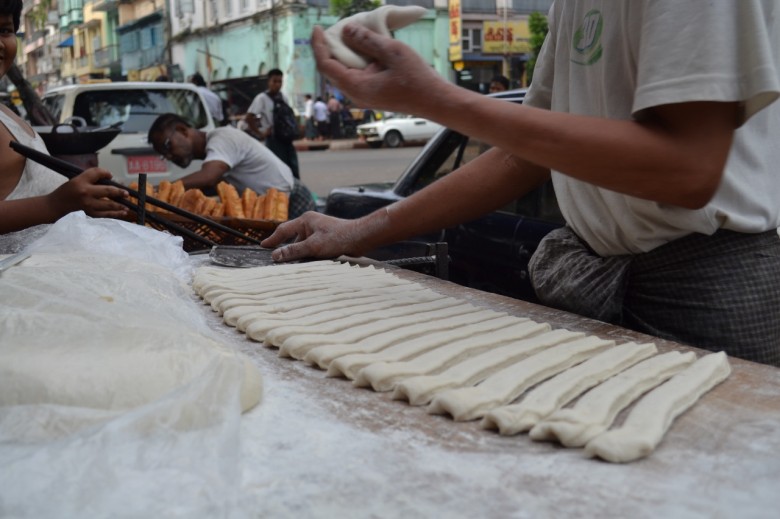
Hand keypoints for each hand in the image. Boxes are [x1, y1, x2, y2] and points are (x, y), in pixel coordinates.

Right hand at [48, 168, 128, 218]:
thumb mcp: (75, 180)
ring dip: (119, 205)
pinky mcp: (88, 214)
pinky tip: (122, 213)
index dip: (106, 172)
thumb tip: (110, 180)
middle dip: (119, 192)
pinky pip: (105, 214)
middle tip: (126, 194)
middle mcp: (85, 192)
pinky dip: (114, 214)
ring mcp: (87, 204)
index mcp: (80, 181)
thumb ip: (90, 179)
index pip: (96, 173)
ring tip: (127, 206)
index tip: (111, 176)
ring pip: (109, 204)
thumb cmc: (66, 192)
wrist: (54, 206)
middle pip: (108, 190)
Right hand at [261, 211, 380, 261]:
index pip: (284, 230)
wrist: (360, 238)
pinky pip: (312, 246)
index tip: (263, 246)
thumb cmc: (338, 238)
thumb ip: (294, 251)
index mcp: (306, 220)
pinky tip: (309, 262)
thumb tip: (275, 256)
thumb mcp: (313, 246)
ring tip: (292, 264)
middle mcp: (311, 223)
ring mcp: (319, 231)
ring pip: (303, 243)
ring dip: (299, 253)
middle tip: (276, 259)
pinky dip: (308, 254)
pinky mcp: (326, 238)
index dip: (273, 239)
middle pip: (293, 237)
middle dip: (286, 248)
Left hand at [311, 24, 445, 113]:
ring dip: (342, 54)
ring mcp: (364, 97)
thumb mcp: (393, 52)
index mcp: (356, 87)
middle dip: (329, 48)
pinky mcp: (372, 95)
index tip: (317, 28)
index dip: (318, 45)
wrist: (436, 101)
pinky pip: (355, 76)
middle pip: (331, 70)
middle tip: (333, 29)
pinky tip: (363, 48)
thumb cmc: (418, 79)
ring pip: (343, 73)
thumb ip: (367, 40)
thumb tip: (346, 31)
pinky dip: (354, 61)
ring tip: (348, 35)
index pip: (325, 65)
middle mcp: (356, 95)